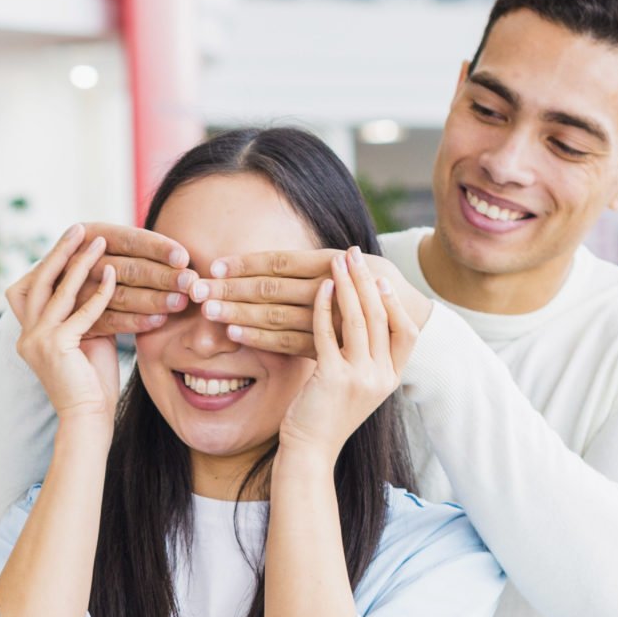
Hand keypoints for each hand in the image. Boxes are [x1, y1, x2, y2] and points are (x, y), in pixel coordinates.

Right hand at [12, 226, 121, 421]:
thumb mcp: (84, 339)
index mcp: (29, 334)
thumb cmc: (91, 383)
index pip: (36, 287)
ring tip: (98, 240)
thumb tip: (99, 281)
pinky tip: (113, 274)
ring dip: (80, 263)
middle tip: (79, 228)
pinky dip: (98, 291)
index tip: (71, 238)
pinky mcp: (55, 346)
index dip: (52, 261)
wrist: (87, 418)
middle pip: (40, 281)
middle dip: (60, 251)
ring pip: (58, 290)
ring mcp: (37, 340)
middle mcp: (27, 335)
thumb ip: (81, 313)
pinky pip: (80, 311)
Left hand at [191, 248, 433, 355]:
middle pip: (272, 287)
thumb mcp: (348, 274)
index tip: (217, 265)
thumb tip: (276, 260)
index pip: (280, 261)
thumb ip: (315, 267)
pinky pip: (288, 343)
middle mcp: (333, 290)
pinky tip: (234, 331)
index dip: (247, 262)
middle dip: (232, 285)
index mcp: (334, 263)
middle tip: (199, 285)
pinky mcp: (331, 356)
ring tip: (209, 307)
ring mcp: (333, 324)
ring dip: (239, 309)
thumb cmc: (370, 298)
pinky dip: (259, 336)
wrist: (418, 333)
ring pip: (276, 314)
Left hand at [277, 247, 417, 453]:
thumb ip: (364, 357)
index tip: (381, 278)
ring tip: (339, 261)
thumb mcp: (355, 385)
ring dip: (348, 286)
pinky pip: (329, 334)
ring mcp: (359, 378)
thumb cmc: (326, 415)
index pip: (407, 333)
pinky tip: (321, 288)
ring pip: (358, 321)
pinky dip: (325, 308)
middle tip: (356, 254)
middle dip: (368, 282)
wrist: (309, 451)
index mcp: (391, 378)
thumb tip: (360, 320)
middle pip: (381, 318)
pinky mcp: (332, 379)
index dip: (395, 303)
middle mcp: (380, 377)